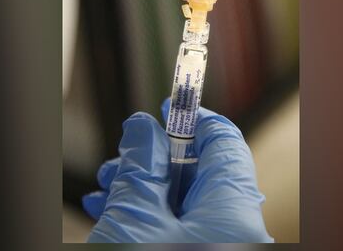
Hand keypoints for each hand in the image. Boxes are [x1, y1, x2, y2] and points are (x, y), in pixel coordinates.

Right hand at [81, 99, 272, 242]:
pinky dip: (151, 217)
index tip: (169, 105)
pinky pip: (181, 230)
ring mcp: (220, 248)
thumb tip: (142, 128)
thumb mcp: (134, 221)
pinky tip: (113, 214)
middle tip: (122, 156)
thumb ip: (141, 170)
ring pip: (186, 204)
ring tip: (107, 189)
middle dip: (156, 159)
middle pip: (201, 174)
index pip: (226, 143)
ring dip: (145, 189)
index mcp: (233, 216)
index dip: (194, 118)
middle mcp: (236, 234)